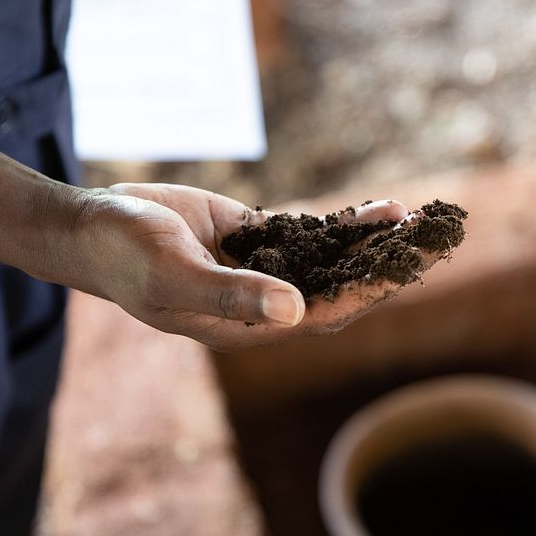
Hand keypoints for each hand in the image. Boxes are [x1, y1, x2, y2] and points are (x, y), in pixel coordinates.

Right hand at [70, 182, 410, 349]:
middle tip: (436, 240)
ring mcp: (261, 269)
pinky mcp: (254, 239)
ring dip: (373, 244)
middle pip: (339, 288)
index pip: (324, 313)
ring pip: (330, 260)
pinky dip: (342, 224)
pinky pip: (308, 233)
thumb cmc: (126, 257)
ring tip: (418, 222)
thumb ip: (231, 296)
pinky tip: (378, 210)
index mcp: (247, 324)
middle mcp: (262, 301)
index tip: (410, 268)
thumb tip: (295, 314)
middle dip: (386, 267)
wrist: (98, 226)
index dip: (369, 291)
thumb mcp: (174, 276)